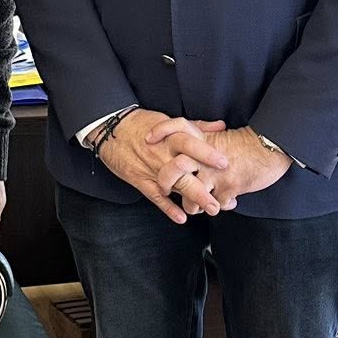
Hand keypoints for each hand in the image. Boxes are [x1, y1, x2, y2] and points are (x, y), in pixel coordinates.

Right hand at [98, 109, 230, 222]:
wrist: (111, 130)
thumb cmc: (143, 123)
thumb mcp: (169, 120)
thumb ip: (197, 125)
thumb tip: (221, 126)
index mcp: (171, 136)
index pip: (191, 144)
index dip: (208, 154)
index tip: (225, 163)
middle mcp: (163, 154)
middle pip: (186, 170)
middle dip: (204, 186)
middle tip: (223, 199)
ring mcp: (152, 168)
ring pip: (174, 185)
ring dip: (193, 199)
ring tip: (211, 209)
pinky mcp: (140, 180)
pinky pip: (155, 196)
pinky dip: (168, 208)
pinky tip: (181, 218)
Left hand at [146, 122, 290, 204]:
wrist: (270, 149)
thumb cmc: (247, 143)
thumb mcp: (222, 135)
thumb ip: (205, 135)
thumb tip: (194, 134)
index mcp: (204, 139)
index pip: (177, 127)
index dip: (161, 130)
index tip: (148, 139)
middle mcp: (206, 156)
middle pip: (175, 168)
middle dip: (166, 182)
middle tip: (165, 189)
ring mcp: (216, 173)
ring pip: (191, 195)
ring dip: (191, 204)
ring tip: (194, 206)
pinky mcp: (229, 188)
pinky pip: (214, 204)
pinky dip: (215, 207)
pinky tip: (220, 204)